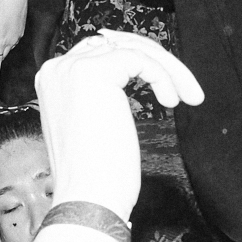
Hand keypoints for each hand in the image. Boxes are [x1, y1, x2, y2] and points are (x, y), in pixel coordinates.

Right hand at [35, 31, 201, 220]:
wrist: (87, 198)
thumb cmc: (96, 174)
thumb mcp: (95, 123)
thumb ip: (102, 94)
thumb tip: (134, 73)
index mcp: (54, 80)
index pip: (101, 51)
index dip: (140, 64)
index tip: (166, 88)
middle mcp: (57, 69)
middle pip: (118, 43)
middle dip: (157, 62)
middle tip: (185, 89)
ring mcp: (71, 69)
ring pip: (132, 48)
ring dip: (167, 68)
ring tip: (188, 94)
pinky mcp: (91, 73)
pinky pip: (140, 60)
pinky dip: (162, 77)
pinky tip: (170, 101)